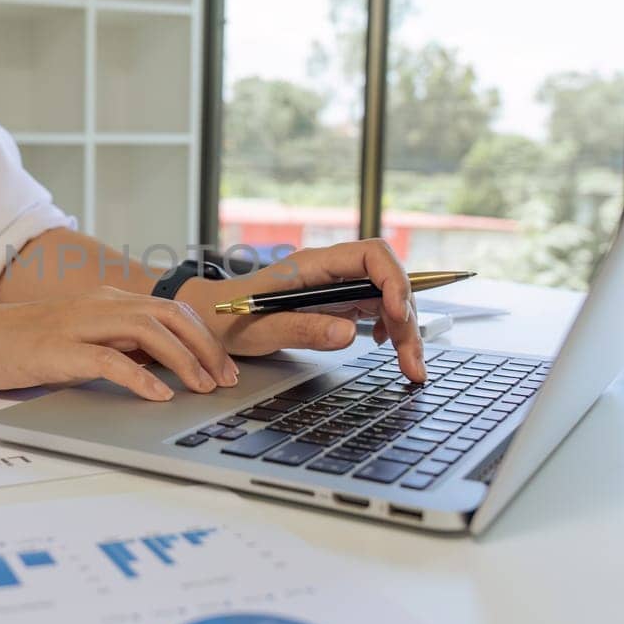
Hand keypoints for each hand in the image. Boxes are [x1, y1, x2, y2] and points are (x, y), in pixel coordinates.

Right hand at [0, 286, 239, 401]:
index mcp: (105, 301)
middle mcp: (97, 305)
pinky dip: (139, 378)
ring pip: (148, 331)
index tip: (224, 368)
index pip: (170, 311)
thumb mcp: (77, 340)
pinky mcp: (57, 349)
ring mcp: (77, 324)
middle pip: (170, 316)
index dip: (204, 338)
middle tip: (225, 381)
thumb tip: (157, 367)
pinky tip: (158, 396)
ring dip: (184, 361)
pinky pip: (108, 359)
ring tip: (202, 388)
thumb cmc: (18, 343)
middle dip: (206, 348)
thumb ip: (114, 346)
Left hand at [176, 240, 426, 381]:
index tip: (398, 314)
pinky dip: (390, 330)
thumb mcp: (262, 330)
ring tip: (410, 368)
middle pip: (387, 282)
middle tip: (412, 363)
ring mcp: (337, 287)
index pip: (371, 255)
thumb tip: (348, 334)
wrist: (211, 320)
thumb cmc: (230, 319)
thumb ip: (303, 330)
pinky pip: (377, 310)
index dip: (393, 280)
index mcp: (312, 264)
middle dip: (408, 319)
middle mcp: (331, 271)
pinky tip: (384, 347)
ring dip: (405, 331)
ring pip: (388, 299)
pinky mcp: (338, 304)